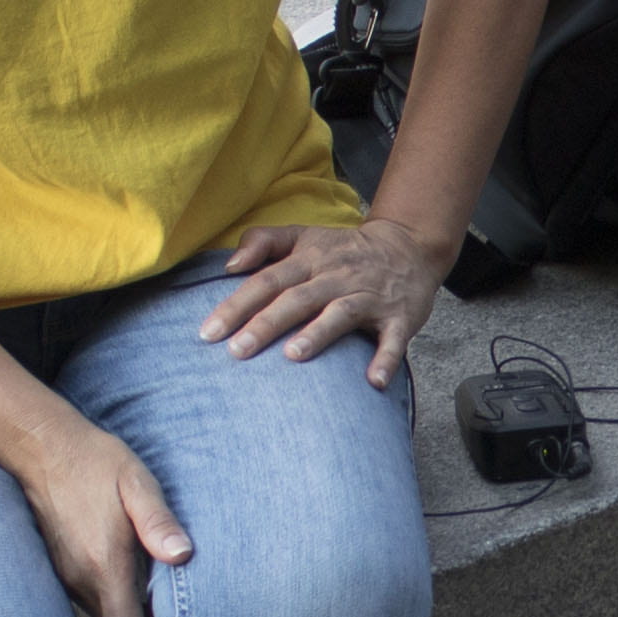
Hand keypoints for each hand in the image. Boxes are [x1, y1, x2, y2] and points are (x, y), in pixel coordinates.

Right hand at [6, 407, 192, 616]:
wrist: (40, 445)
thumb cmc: (94, 462)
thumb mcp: (136, 484)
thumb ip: (158, 522)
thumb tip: (183, 555)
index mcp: (103, 565)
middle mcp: (80, 579)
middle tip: (167, 598)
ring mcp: (64, 574)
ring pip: (101, 613)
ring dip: (126, 607)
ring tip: (149, 578)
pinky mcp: (57, 565)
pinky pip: (87, 596)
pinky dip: (108, 592)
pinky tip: (123, 564)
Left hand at [201, 212, 449, 378]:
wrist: (408, 246)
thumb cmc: (343, 250)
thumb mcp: (304, 235)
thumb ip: (263, 242)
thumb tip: (229, 266)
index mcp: (309, 259)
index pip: (267, 281)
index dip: (237, 304)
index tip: (208, 332)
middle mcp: (336, 276)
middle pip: (296, 299)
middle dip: (266, 324)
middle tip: (237, 351)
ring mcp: (368, 297)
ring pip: (340, 314)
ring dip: (318, 334)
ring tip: (292, 355)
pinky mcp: (399, 317)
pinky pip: (393, 339)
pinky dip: (385, 359)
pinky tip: (373, 381)